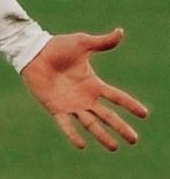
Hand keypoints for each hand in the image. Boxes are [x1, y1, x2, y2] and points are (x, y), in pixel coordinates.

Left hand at [20, 28, 147, 150]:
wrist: (34, 52)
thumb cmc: (57, 47)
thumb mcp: (82, 43)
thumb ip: (102, 42)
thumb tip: (121, 31)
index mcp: (93, 83)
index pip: (116, 97)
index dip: (130, 105)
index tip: (144, 114)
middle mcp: (84, 97)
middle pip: (107, 116)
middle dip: (121, 128)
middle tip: (134, 140)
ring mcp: (71, 104)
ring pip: (90, 124)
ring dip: (102, 135)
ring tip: (114, 148)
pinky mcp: (55, 107)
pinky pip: (65, 124)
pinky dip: (72, 134)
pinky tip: (81, 145)